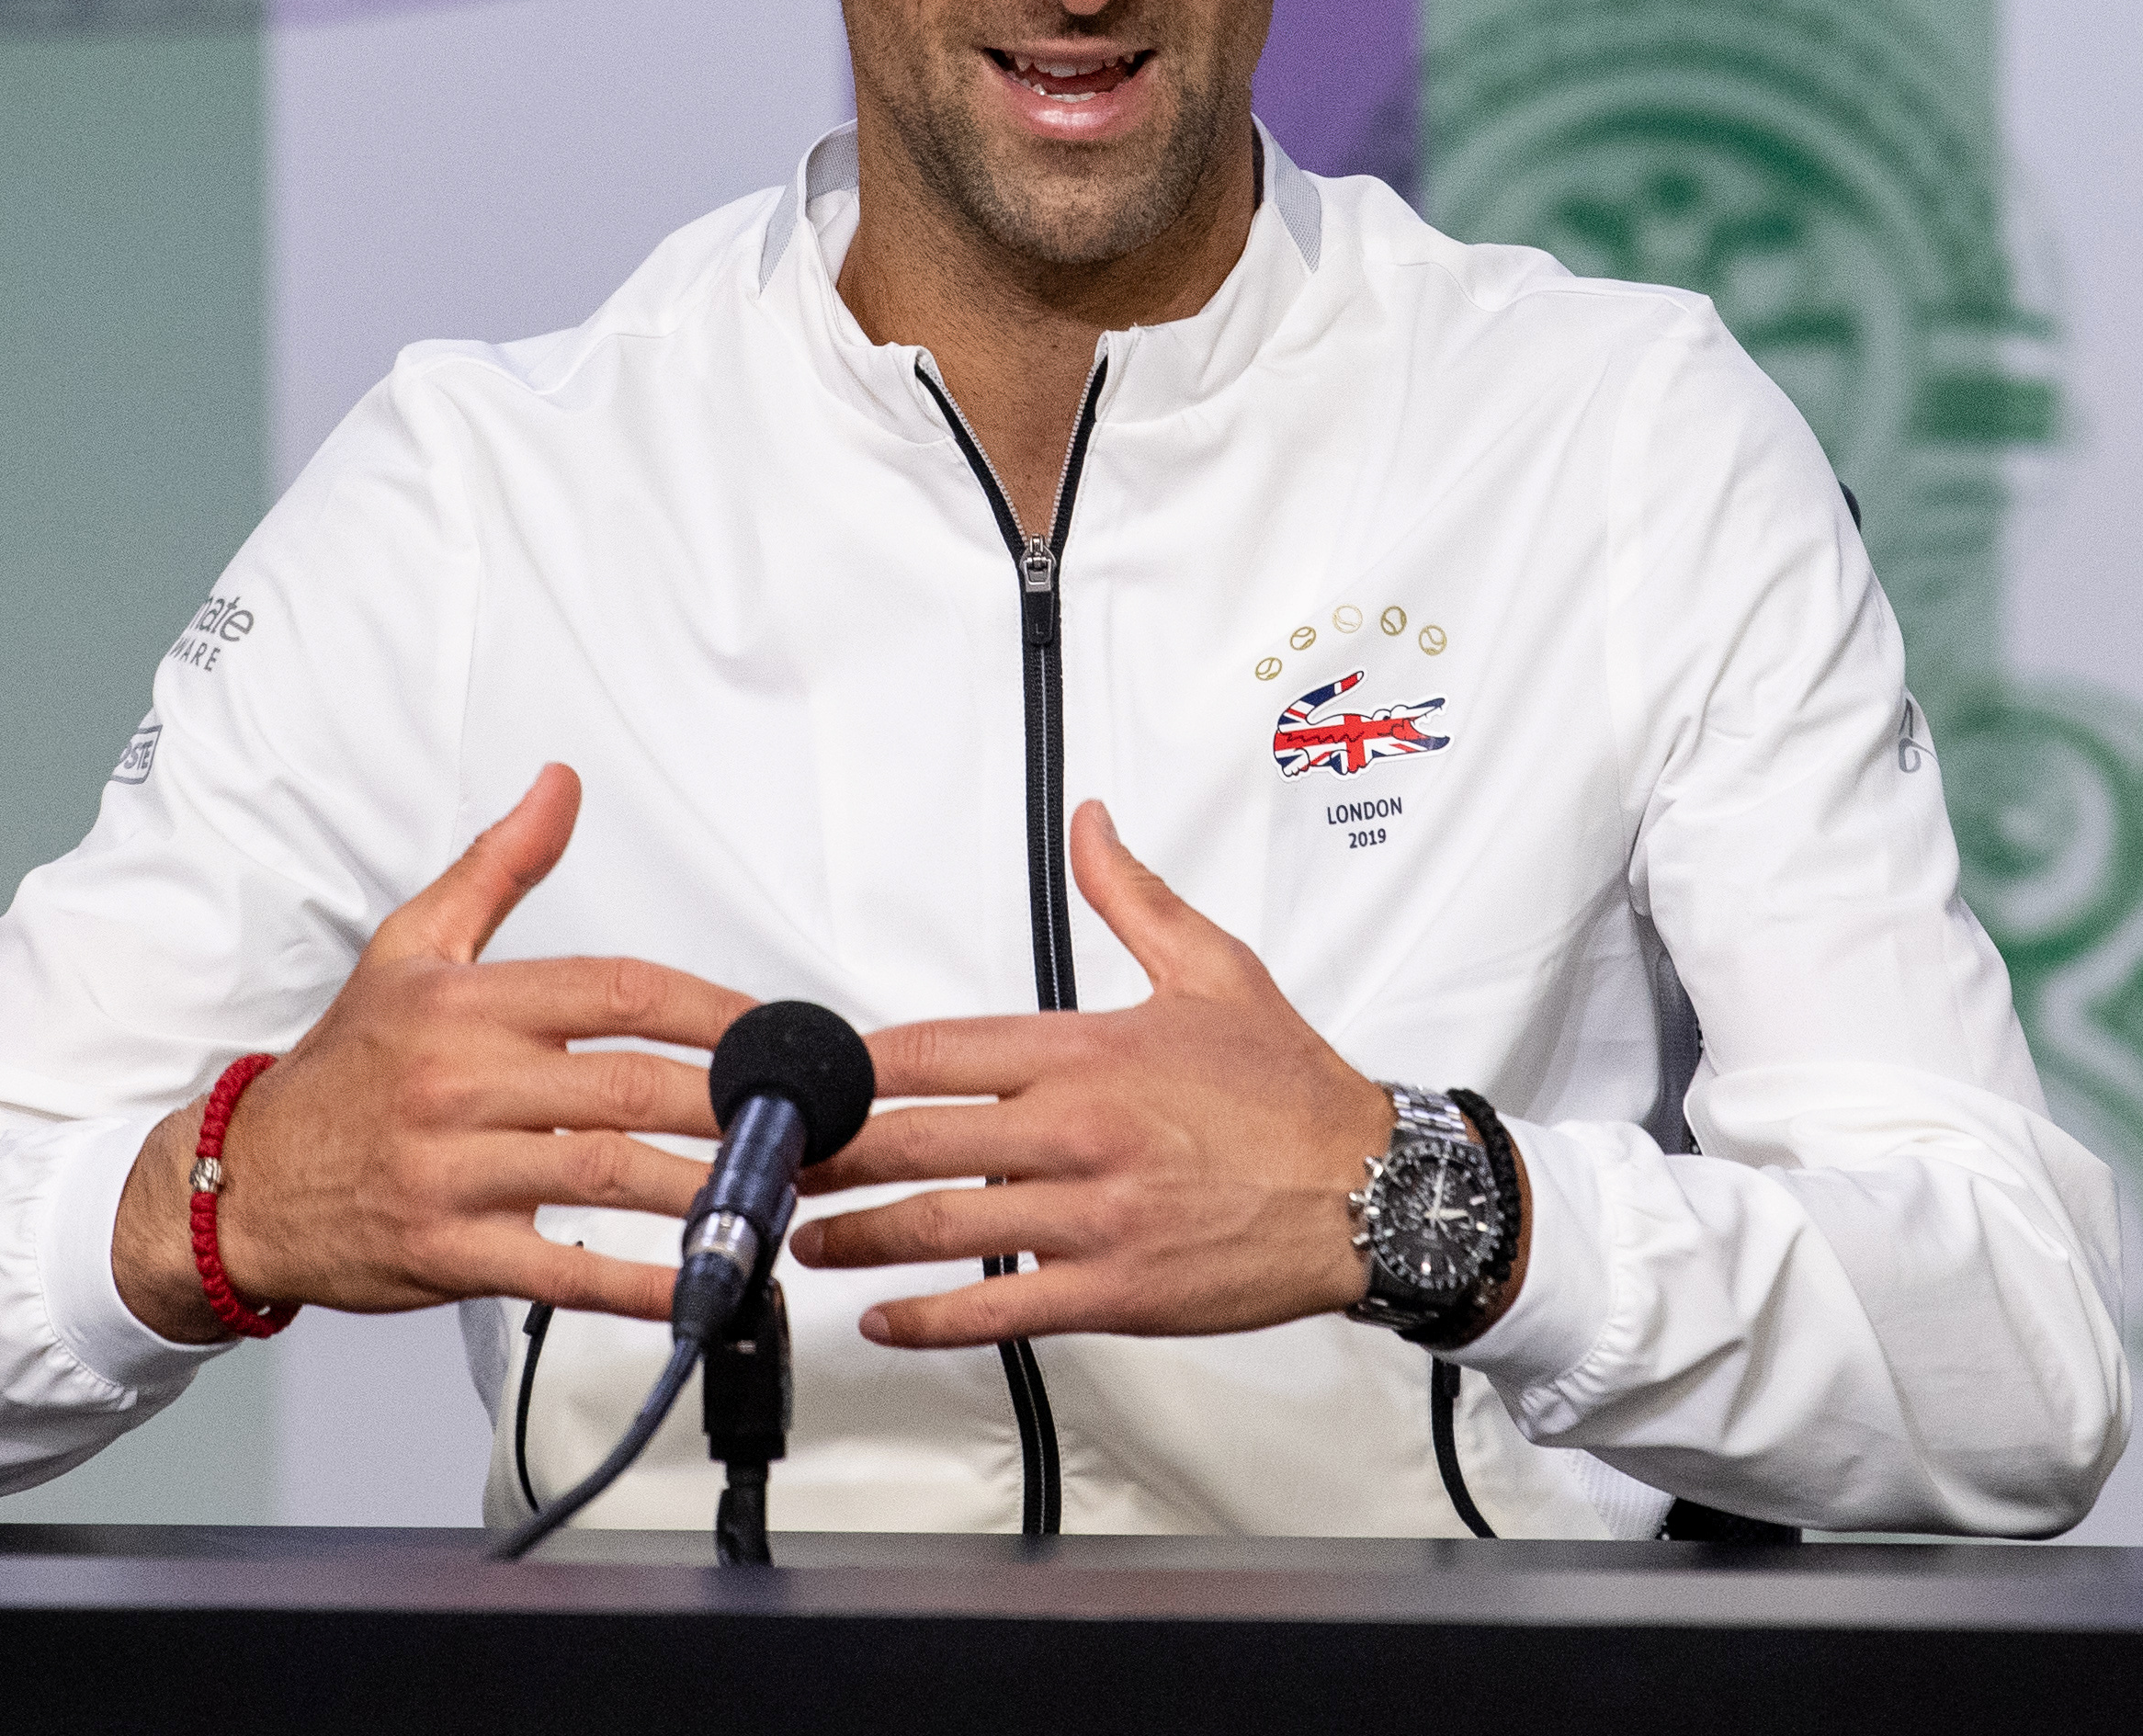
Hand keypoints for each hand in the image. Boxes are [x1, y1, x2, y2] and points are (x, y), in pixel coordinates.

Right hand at [110, 764, 755, 1341]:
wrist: (240, 1181)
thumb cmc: (342, 1069)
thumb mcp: (408, 948)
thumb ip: (496, 866)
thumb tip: (560, 787)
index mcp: (466, 1005)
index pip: (617, 992)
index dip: (714, 1011)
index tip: (776, 1034)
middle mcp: (461, 1082)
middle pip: (629, 1087)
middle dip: (731, 1106)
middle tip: (800, 1121)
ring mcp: (453, 1171)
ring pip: (606, 1176)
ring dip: (704, 1191)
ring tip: (772, 1195)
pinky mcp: (448, 1252)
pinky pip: (559, 1271)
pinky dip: (635, 1283)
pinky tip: (696, 1283)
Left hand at [789, 800, 1443, 1345]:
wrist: (1376, 1190)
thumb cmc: (1292, 1091)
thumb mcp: (1213, 967)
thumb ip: (1131, 896)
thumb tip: (1091, 826)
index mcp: (1088, 1052)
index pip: (933, 1050)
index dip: (850, 1066)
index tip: (801, 1074)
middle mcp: (1079, 1133)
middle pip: (912, 1139)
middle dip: (825, 1151)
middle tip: (766, 1160)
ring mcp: (1092, 1219)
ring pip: (940, 1228)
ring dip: (856, 1234)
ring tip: (802, 1235)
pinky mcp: (1115, 1293)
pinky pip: (999, 1309)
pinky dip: (928, 1317)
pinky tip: (883, 1316)